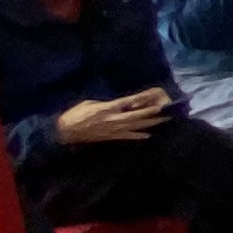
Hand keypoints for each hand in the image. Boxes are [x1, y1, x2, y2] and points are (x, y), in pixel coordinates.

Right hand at [55, 89, 172, 146]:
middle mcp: (113, 119)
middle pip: (138, 115)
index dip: (143, 99)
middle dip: (153, 112)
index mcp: (108, 108)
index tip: (154, 95)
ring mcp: (113, 129)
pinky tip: (149, 135)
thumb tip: (119, 103)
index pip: (129, 102)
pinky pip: (128, 137)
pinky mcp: (111, 137)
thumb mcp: (90, 103)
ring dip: (151, 123)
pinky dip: (139, 135)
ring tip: (164, 120)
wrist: (65, 131)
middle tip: (167, 109)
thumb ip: (107, 103)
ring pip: (136, 126)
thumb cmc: (75, 114)